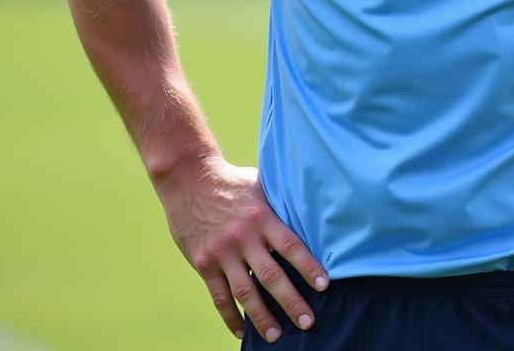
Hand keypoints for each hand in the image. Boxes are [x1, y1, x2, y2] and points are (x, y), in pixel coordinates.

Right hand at [156, 156, 328, 342]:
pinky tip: (241, 332)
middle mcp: (243, 237)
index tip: (324, 285)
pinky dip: (230, 317)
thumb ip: (281, 203)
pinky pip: (218, 296)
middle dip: (291, 301)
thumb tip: (312, 209)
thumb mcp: (261, 185)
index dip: (308, 266)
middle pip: (271, 275)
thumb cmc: (233, 182)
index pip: (290, 246)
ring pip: (245, 292)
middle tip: (308, 322)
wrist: (190, 179)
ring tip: (277, 336)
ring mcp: (222, 252)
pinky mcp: (204, 263)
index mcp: (262, 217)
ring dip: (262, 317)